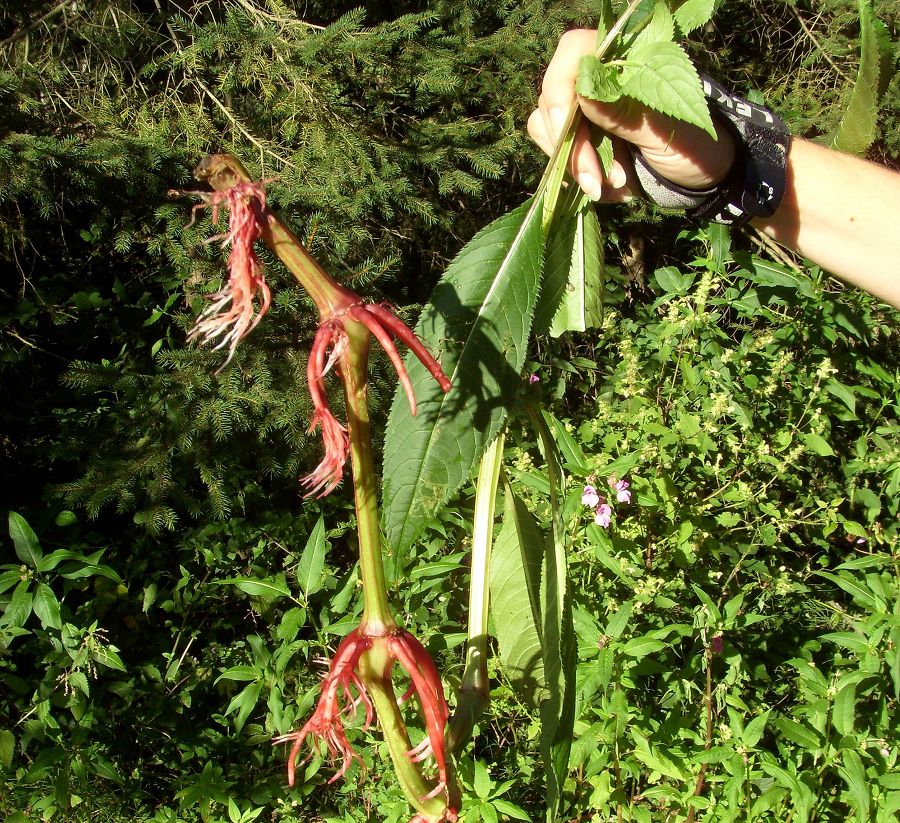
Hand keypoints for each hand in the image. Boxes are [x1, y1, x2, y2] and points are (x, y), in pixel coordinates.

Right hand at [527, 29, 736, 201]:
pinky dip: (577, 177)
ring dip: (574, 165)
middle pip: (556, 99)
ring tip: (612, 187)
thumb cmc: (692, 147)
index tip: (565, 123)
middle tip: (596, 182)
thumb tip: (582, 92)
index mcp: (627, 62)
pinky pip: (559, 155)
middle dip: (572, 146)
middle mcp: (601, 81)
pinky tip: (606, 190)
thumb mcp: (663, 132)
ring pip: (550, 129)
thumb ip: (624, 113)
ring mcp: (587, 112)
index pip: (575, 52)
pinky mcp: (582, 141)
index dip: (561, 85)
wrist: (699, 179)